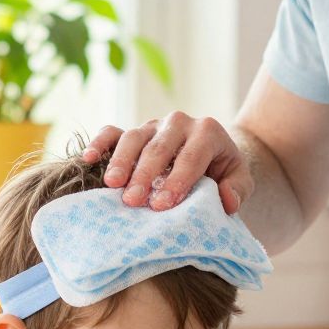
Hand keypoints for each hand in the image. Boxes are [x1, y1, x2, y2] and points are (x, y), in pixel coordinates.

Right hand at [82, 114, 251, 215]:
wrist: (212, 154)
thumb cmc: (223, 171)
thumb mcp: (239, 179)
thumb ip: (238, 189)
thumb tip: (226, 200)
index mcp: (207, 131)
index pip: (190, 157)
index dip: (176, 181)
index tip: (162, 205)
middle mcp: (178, 122)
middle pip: (159, 147)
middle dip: (145, 175)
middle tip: (133, 201)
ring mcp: (153, 125)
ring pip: (134, 137)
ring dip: (121, 162)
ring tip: (113, 186)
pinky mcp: (134, 131)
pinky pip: (113, 131)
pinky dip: (100, 142)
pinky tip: (88, 159)